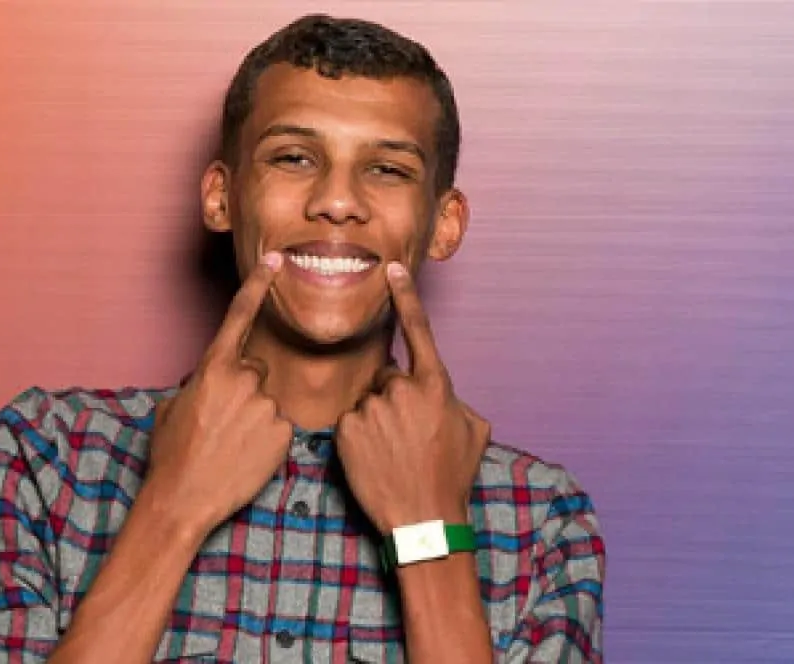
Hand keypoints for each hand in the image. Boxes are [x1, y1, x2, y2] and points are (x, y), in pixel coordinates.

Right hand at [146, 252, 292, 535]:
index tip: (276, 261)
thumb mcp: (173, 407)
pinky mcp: (283, 433)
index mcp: (213, 368)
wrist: (183, 499)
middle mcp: (243, 380)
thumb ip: (199, 383)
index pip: (239, 316)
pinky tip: (246, 456)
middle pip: (256, 370)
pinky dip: (267, 440)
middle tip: (224, 422)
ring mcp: (266, 406)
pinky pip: (280, 427)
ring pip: (268, 401)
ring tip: (231, 444)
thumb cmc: (171, 453)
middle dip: (245, 389)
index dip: (257, 285)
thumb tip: (210, 381)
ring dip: (255, 417)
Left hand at [336, 262, 490, 533]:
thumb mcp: (472, 431)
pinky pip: (350, 422)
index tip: (392, 268)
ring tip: (392, 453)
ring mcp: (371, 409)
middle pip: (389, 378)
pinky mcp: (346, 430)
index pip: (418, 330)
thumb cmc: (452, 476)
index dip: (405, 296)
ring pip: (369, 402)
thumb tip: (442, 393)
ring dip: (377, 421)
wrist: (423, 520)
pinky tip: (374, 459)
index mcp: (434, 385)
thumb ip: (454, 400)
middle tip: (407, 436)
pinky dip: (358, 438)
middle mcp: (401, 390)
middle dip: (394, 399)